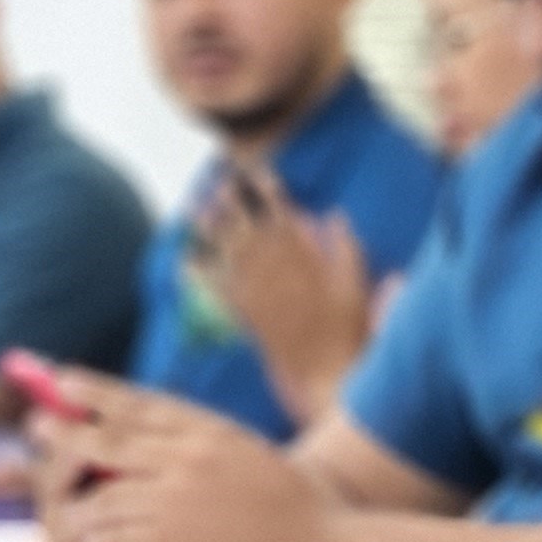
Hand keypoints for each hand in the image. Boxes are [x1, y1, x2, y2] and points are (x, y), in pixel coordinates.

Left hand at [41, 381, 336, 541]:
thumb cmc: (296, 514)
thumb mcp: (253, 459)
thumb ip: (205, 448)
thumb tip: (153, 440)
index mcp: (213, 434)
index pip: (142, 406)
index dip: (97, 392)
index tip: (62, 380)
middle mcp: (190, 459)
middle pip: (108, 441)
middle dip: (66, 434)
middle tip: (35, 426)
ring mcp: (175, 499)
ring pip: (101, 498)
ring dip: (84, 512)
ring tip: (78, 521)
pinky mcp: (166, 541)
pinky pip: (109, 539)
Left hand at [198, 170, 372, 412]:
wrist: (324, 371)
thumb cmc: (347, 328)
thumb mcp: (356, 282)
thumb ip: (346, 246)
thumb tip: (334, 214)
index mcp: (302, 256)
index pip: (280, 211)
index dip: (267, 189)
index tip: (257, 171)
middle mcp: (272, 268)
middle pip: (246, 225)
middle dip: (231, 201)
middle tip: (218, 182)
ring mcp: (254, 290)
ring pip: (225, 250)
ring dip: (208, 229)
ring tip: (194, 210)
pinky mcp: (243, 311)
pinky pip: (214, 288)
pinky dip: (198, 274)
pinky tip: (185, 261)